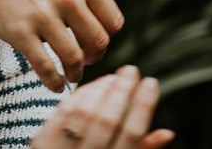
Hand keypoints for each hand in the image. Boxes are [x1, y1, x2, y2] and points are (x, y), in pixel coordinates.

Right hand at [0, 0, 125, 91]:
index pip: (113, 21)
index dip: (106, 36)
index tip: (93, 41)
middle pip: (98, 43)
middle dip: (94, 57)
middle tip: (83, 60)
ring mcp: (43, 15)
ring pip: (75, 59)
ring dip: (75, 73)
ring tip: (69, 74)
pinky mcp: (20, 32)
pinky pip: (46, 68)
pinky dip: (54, 83)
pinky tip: (53, 84)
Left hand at [32, 66, 173, 147]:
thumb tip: (167, 132)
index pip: (133, 134)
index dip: (143, 105)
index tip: (151, 82)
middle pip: (109, 119)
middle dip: (122, 90)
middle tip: (132, 69)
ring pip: (86, 113)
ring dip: (101, 90)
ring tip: (113, 77)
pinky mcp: (44, 145)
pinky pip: (62, 114)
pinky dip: (78, 97)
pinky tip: (90, 87)